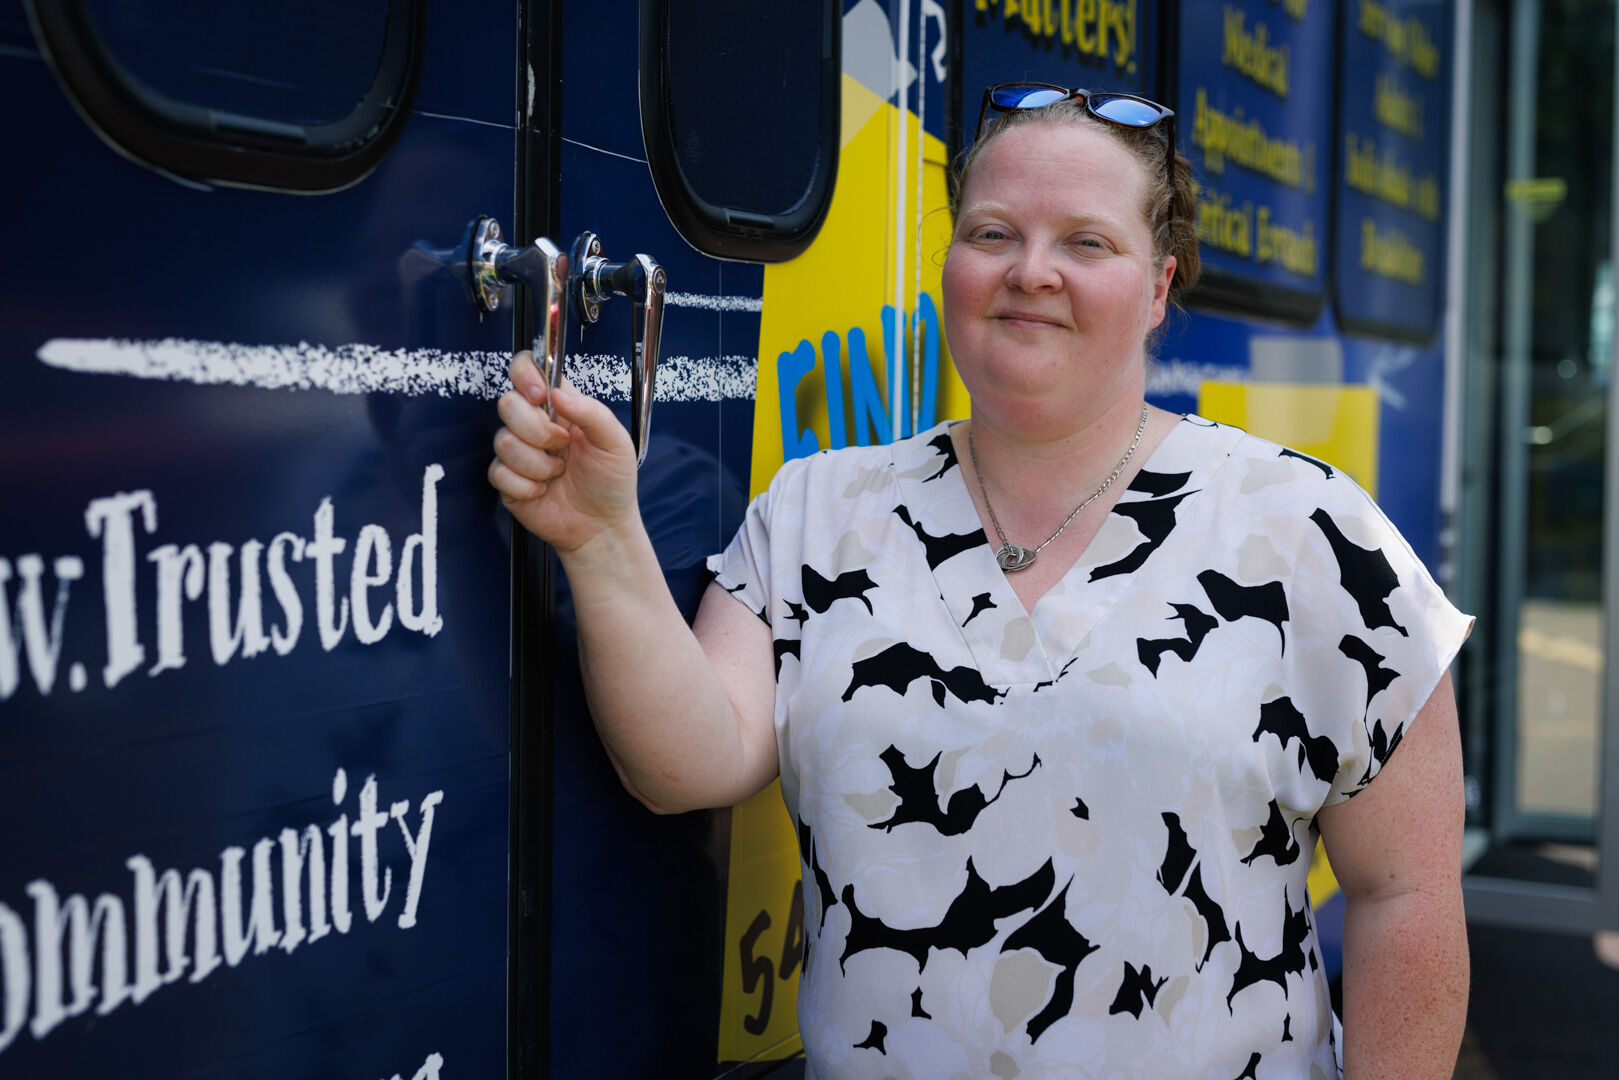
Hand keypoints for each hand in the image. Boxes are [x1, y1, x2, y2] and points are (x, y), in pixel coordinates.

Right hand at [488, 351, 639, 556]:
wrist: (602, 526)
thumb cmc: (612, 481)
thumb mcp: (615, 441)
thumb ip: (591, 411)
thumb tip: (556, 392)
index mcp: (558, 406)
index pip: (525, 369)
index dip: (524, 375)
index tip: (541, 397)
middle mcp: (533, 424)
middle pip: (506, 404)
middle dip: (537, 430)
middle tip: (562, 447)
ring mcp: (517, 452)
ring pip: (502, 442)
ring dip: (538, 464)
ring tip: (559, 473)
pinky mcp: (507, 481)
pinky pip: (499, 473)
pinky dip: (527, 486)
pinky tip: (544, 491)